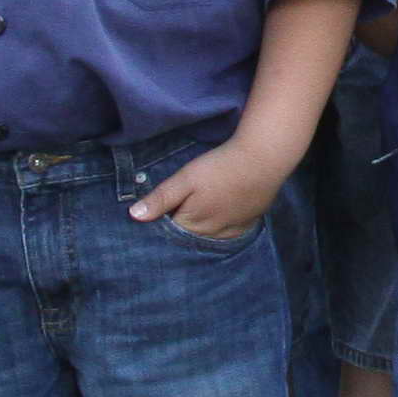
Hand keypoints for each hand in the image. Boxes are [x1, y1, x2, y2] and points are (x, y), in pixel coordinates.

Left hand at [134, 144, 288, 243]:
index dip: (162, 222)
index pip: (168, 233)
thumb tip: (134, 217)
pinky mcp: (247, 223)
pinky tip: (218, 216)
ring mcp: (232, 230)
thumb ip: (161, 198)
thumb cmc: (220, 166)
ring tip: (197, 213)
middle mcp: (211, 234)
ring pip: (208, 238)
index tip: (159, 211)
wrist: (263, 158)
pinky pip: (227, 234)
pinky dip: (219, 229)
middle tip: (177, 209)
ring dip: (200, 230)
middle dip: (179, 229)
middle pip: (188, 238)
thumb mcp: (186, 178)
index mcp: (192, 224)